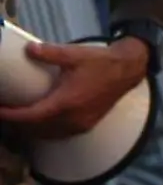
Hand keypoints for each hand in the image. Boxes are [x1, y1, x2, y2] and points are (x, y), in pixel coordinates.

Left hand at [0, 39, 148, 139]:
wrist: (128, 70)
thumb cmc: (101, 62)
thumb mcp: (74, 54)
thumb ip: (49, 52)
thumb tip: (28, 49)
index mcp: (66, 103)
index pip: (30, 116)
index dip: (10, 115)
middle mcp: (73, 118)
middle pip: (36, 130)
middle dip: (17, 124)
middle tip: (5, 112)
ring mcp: (81, 124)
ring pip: (48, 134)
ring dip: (31, 130)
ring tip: (19, 119)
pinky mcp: (87, 124)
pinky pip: (60, 134)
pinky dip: (46, 131)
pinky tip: (41, 122)